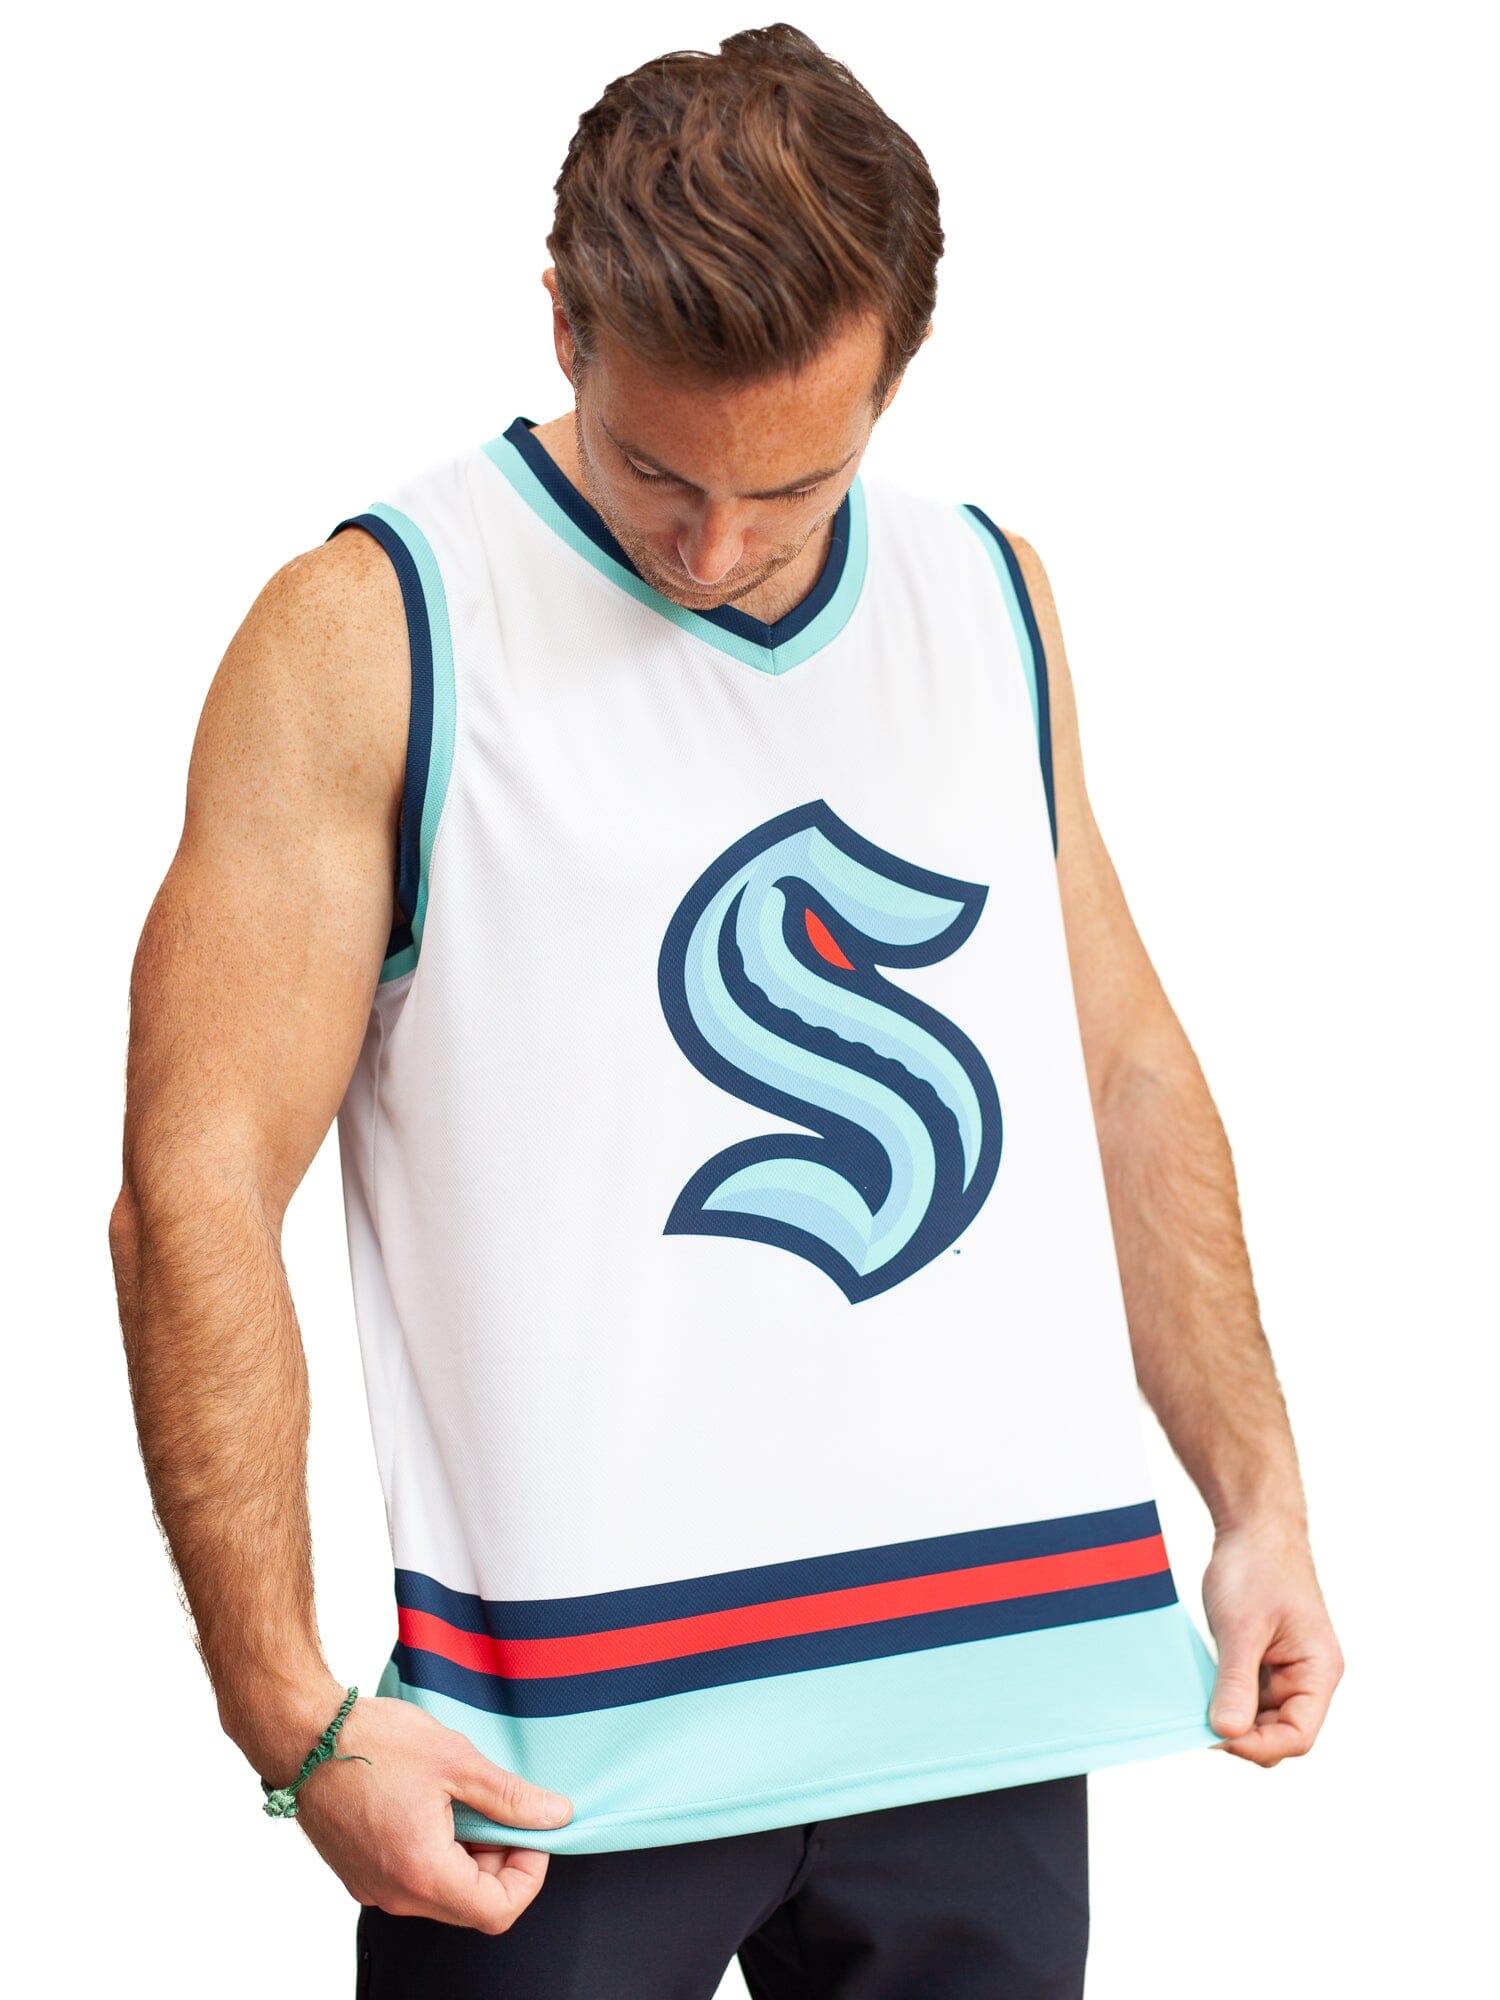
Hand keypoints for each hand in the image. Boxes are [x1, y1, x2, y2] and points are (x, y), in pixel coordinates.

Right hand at [262, 1693, 573, 1931]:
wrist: (304, 1735)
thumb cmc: (373, 1743)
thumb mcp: (456, 1762)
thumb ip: (509, 1797)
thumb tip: (555, 1815)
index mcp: (423, 1873)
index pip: (497, 1911)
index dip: (529, 1876)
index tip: (533, 1833)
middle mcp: (395, 1894)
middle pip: (470, 1906)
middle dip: (501, 1864)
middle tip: (505, 1813)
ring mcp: (373, 1886)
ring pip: (442, 1893)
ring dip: (469, 1858)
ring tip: (469, 1803)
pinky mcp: (358, 1871)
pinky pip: (412, 1880)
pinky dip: (438, 1854)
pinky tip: (438, 1808)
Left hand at [1201, 1517, 1343, 1766]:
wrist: (1255, 1527)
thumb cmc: (1255, 1568)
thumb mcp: (1241, 1627)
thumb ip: (1236, 1682)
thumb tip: (1226, 1734)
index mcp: (1318, 1671)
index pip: (1298, 1736)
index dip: (1257, 1746)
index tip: (1215, 1736)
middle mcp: (1310, 1677)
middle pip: (1280, 1734)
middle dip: (1243, 1735)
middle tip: (1197, 1721)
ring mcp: (1289, 1670)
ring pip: (1263, 1719)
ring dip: (1233, 1718)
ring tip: (1197, 1703)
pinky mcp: (1268, 1662)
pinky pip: (1251, 1696)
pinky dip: (1228, 1698)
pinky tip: (1202, 1689)